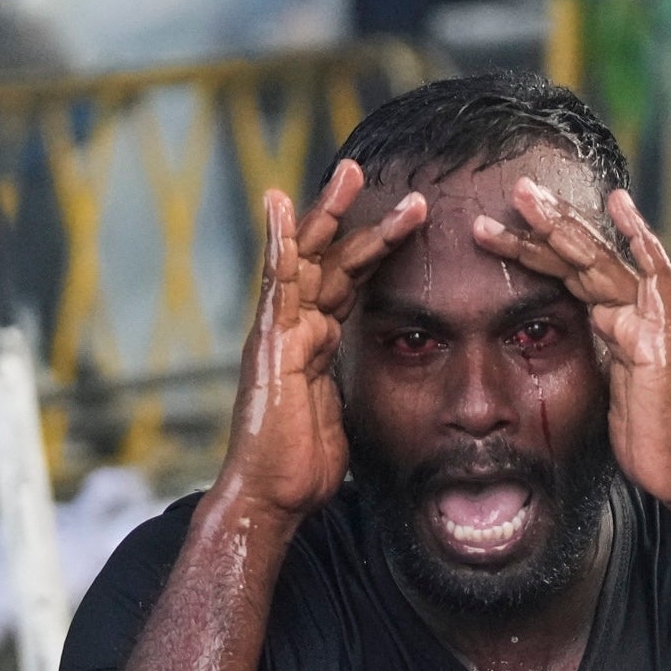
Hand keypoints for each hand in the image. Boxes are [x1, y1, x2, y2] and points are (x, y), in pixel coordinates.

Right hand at [222, 159, 424, 522]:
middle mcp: (295, 330)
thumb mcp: (345, 422)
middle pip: (327, 259)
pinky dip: (279, 241)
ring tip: (350, 172)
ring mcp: (279, 333)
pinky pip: (276, 283)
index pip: (346, 284)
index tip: (400, 218)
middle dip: (352, 216)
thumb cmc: (303, 471)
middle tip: (370, 172)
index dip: (371, 249)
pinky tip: (280, 204)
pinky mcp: (269, 343)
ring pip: (307, 259)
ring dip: (329, 214)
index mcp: (315, 345)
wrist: (271, 498)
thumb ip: (353, 394)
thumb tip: (383, 397)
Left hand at [477, 179, 670, 509]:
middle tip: (514, 188)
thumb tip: (551, 347)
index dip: (535, 249)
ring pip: (604, 259)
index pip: (569, 275)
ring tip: (530, 197)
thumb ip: (590, 360)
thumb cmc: (649, 441)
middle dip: (545, 224)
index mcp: (615, 325)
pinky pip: (655, 278)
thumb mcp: (603, 394)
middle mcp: (634, 313)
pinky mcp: (664, 336)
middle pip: (583, 257)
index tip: (495, 229)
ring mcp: (650, 321)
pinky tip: (621, 206)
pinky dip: (639, 240)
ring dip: (566, 225)